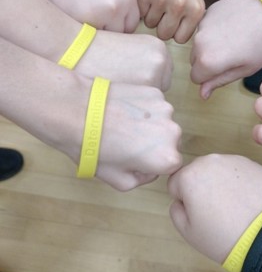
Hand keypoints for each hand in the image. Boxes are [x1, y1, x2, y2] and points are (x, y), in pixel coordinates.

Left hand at [0, 38, 181, 191]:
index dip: (151, 165)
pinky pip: (154, 104)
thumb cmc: (95, 149)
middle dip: (153, 144)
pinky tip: (122, 110)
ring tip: (122, 125)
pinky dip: (143, 108)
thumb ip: (143, 179)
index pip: (170, 165)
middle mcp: (173, 131)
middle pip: (169, 142)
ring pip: (162, 121)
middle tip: (126, 142)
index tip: (133, 160)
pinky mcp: (154, 91)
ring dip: (149, 125)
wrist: (78, 112)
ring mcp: (165, 108)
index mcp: (167, 157)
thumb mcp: (119, 181)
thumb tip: (150, 168)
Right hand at [24, 0, 140, 32]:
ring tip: (78, 15)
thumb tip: (120, 33)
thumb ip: (118, 6)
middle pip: (117, 36)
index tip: (105, 23)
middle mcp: (118, 8)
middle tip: (90, 19)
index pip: (130, 27)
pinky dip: (76, 31)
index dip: (116, 27)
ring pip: (99, 39)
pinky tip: (69, 14)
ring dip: (90, 34)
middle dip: (104, 31)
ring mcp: (99, 16)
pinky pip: (82, 37)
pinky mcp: (78, 20)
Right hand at [137, 0, 204, 42]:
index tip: (173, 21)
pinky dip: (142, 6)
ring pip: (150, 25)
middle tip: (163, 10)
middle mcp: (181, 7)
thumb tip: (177, 40)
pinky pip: (140, 13)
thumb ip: (189, 19)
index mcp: (197, 10)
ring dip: (151, 15)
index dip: (174, 31)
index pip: (180, 39)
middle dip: (161, 26)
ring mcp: (163, 0)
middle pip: (164, 35)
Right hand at [168, 154, 261, 263]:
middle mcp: (209, 161)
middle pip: (197, 173)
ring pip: (218, 170)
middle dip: (202, 188)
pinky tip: (247, 201)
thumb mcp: (188, 232)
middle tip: (216, 211)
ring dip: (221, 183)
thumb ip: (176, 210)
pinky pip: (237, 171)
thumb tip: (181, 200)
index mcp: (189, 176)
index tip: (198, 214)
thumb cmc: (223, 236)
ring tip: (234, 207)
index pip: (175, 183)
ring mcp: (233, 160)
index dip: (184, 200)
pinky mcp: (252, 163)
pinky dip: (238, 183)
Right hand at [190, 0, 261, 98]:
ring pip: (199, 44)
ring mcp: (202, 25)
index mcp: (208, 60)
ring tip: (236, 40)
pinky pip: (204, 28)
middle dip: (208, 62)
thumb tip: (202, 93)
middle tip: (234, 56)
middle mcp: (199, 42)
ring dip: (210, 46)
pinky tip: (234, 27)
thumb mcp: (245, 69)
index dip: (210, 78)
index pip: (196, 78)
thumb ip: (219, 81)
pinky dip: (214, 31)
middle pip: (195, 61)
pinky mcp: (207, 11)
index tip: (226, 70)